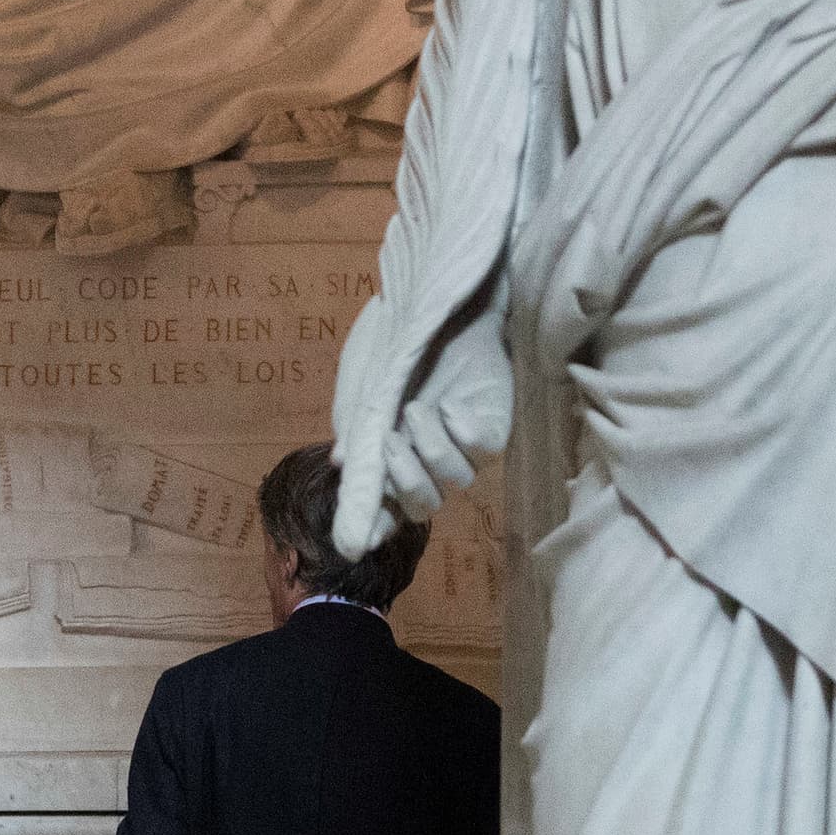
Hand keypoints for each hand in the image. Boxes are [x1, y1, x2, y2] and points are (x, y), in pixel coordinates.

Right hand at [343, 305, 508, 535]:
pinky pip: (483, 451)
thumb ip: (354, 422)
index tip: (356, 541)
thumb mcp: (363, 376)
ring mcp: (464, 442)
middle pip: (423, 507)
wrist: (441, 292)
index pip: (384, 502)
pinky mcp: (495, 424)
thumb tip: (340, 465)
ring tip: (418, 408)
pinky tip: (450, 404)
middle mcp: (428, 453)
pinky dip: (462, 432)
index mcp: (391, 447)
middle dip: (404, 483)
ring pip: (455, 482)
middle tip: (390, 442)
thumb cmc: (398, 332)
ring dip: (430, 450)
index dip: (372, 525)